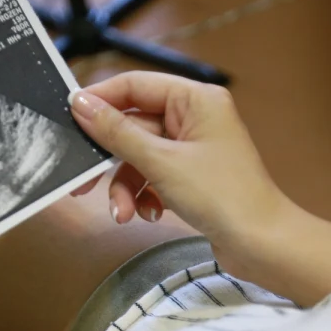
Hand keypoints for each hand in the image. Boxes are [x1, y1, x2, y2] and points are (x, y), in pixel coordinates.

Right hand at [68, 73, 292, 281]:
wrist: (263, 245)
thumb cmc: (223, 197)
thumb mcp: (162, 162)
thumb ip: (118, 133)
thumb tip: (80, 104)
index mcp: (195, 99)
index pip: (135, 85)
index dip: (100, 101)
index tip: (67, 120)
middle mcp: (196, 118)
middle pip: (134, 126)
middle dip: (111, 160)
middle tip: (81, 183)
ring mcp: (196, 150)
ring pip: (141, 158)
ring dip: (127, 187)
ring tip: (124, 213)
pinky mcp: (195, 179)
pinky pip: (156, 178)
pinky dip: (146, 196)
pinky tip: (149, 215)